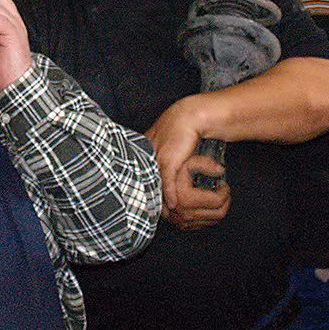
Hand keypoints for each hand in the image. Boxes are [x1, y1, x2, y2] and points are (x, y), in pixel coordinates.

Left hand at [145, 101, 229, 229]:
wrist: (189, 116)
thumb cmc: (179, 127)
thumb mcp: (164, 140)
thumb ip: (158, 150)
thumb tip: (157, 162)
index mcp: (145, 149)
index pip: (139, 171)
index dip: (141, 186)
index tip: (142, 198)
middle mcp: (148, 154)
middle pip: (144, 180)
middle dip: (147, 196)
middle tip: (149, 211)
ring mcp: (157, 158)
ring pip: (155, 184)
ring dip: (159, 199)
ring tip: (162, 214)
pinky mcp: (168, 161)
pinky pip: (168, 182)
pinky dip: (170, 195)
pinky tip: (173, 205)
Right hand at [164, 156, 228, 229]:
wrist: (149, 186)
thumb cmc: (167, 173)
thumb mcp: (187, 163)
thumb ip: (205, 164)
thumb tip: (221, 171)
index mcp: (186, 199)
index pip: (218, 201)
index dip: (225, 191)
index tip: (223, 184)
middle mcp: (184, 214)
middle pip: (219, 213)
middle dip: (225, 201)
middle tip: (223, 191)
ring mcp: (183, 222)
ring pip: (212, 221)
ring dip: (218, 209)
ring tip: (215, 196)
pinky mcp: (181, 226)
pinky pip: (202, 225)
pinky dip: (208, 216)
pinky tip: (206, 205)